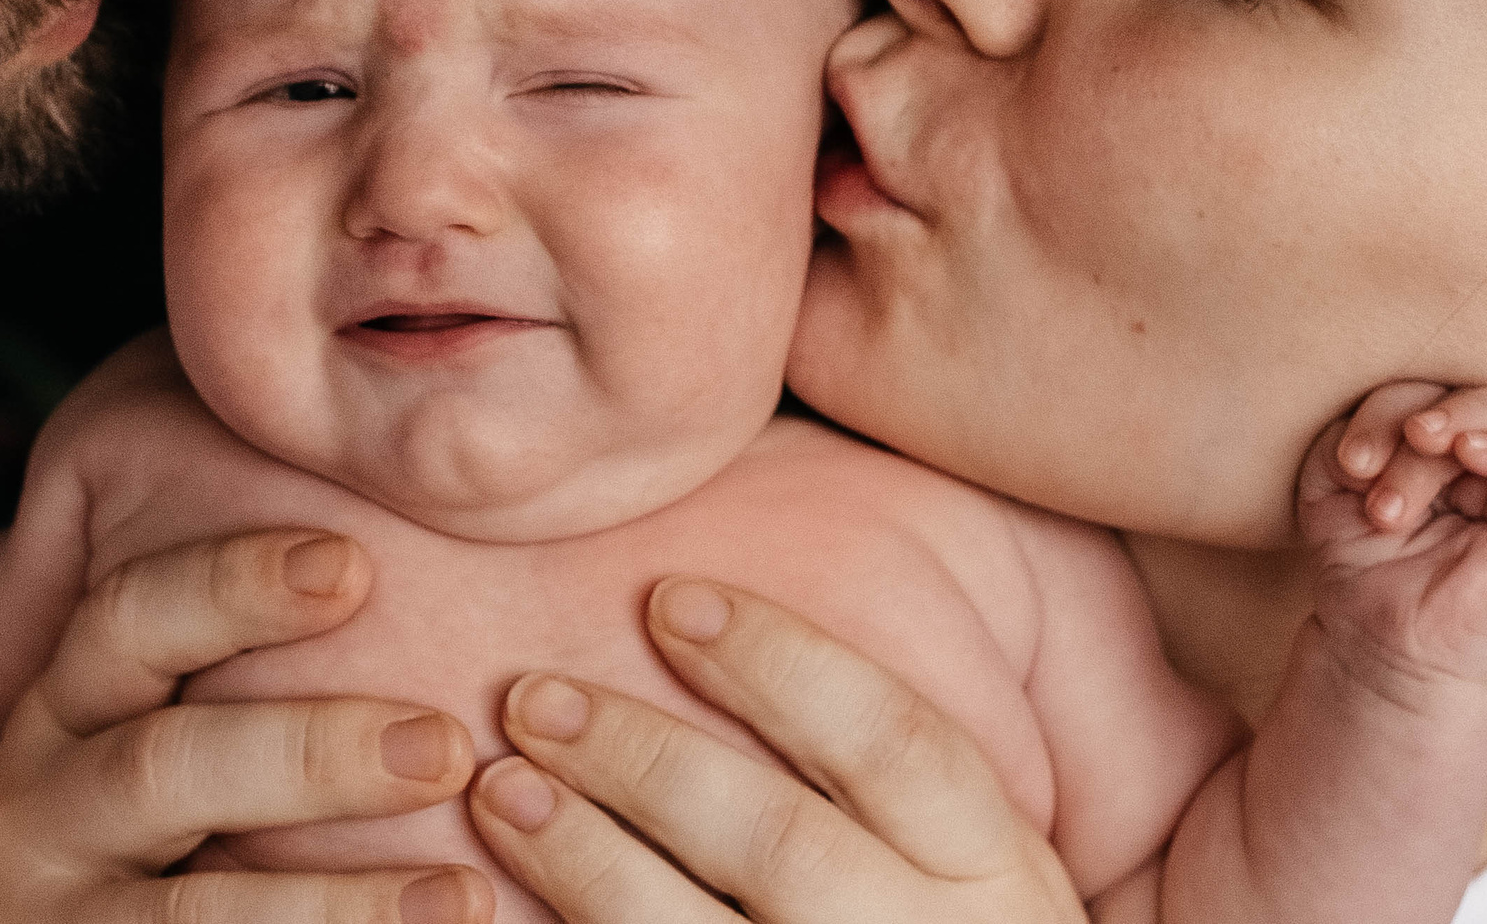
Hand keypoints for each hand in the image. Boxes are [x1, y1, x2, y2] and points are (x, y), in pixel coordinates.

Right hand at [0, 529, 490, 923]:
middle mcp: (42, 807)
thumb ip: (252, 679)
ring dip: (335, 903)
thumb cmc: (169, 840)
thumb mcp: (176, 751)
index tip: (353, 562)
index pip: (128, 618)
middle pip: (162, 765)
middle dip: (311, 753)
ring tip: (465, 898)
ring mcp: (52, 913)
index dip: (231, 581)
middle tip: (445, 747)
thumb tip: (405, 558)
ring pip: (193, 910)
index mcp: (69, 713)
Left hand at [467, 578, 1084, 922]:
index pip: (898, 742)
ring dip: (586, 863)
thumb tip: (694, 593)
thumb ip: (864, 757)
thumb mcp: (954, 851)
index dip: (781, 659)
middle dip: (646, 759)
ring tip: (499, 789)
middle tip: (531, 694)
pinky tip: (490, 907)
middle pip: (782, 845)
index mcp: (996, 870)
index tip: (667, 595)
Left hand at [1301, 381, 1486, 687]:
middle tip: (1369, 463)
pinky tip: (1473, 452)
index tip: (1345, 461)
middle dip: (1418, 418)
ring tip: (1416, 452)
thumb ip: (1360, 429)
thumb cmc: (1362, 555)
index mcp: (1455, 438)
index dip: (1387, 408)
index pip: (1437, 390)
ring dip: (1461, 426)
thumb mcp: (1336, 479)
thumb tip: (1409, 418)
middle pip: (1482, 397)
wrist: (1382, 641)